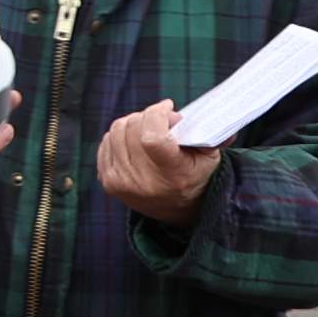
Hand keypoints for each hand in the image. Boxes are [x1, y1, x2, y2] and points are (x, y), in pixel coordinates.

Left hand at [93, 100, 215, 221]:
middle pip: (133, 129)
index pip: (152, 138)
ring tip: (150, 128)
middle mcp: (144, 182)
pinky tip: (135, 140)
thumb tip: (210, 116)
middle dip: (149, 115)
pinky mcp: (108, 181)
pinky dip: (120, 134)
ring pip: (117, 131)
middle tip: (163, 118)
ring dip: (134, 122)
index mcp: (171, 176)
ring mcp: (122, 183)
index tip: (168, 108)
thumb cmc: (194, 175)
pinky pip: (107, 142)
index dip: (157, 114)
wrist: (176, 208)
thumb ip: (210, 135)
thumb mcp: (209, 158)